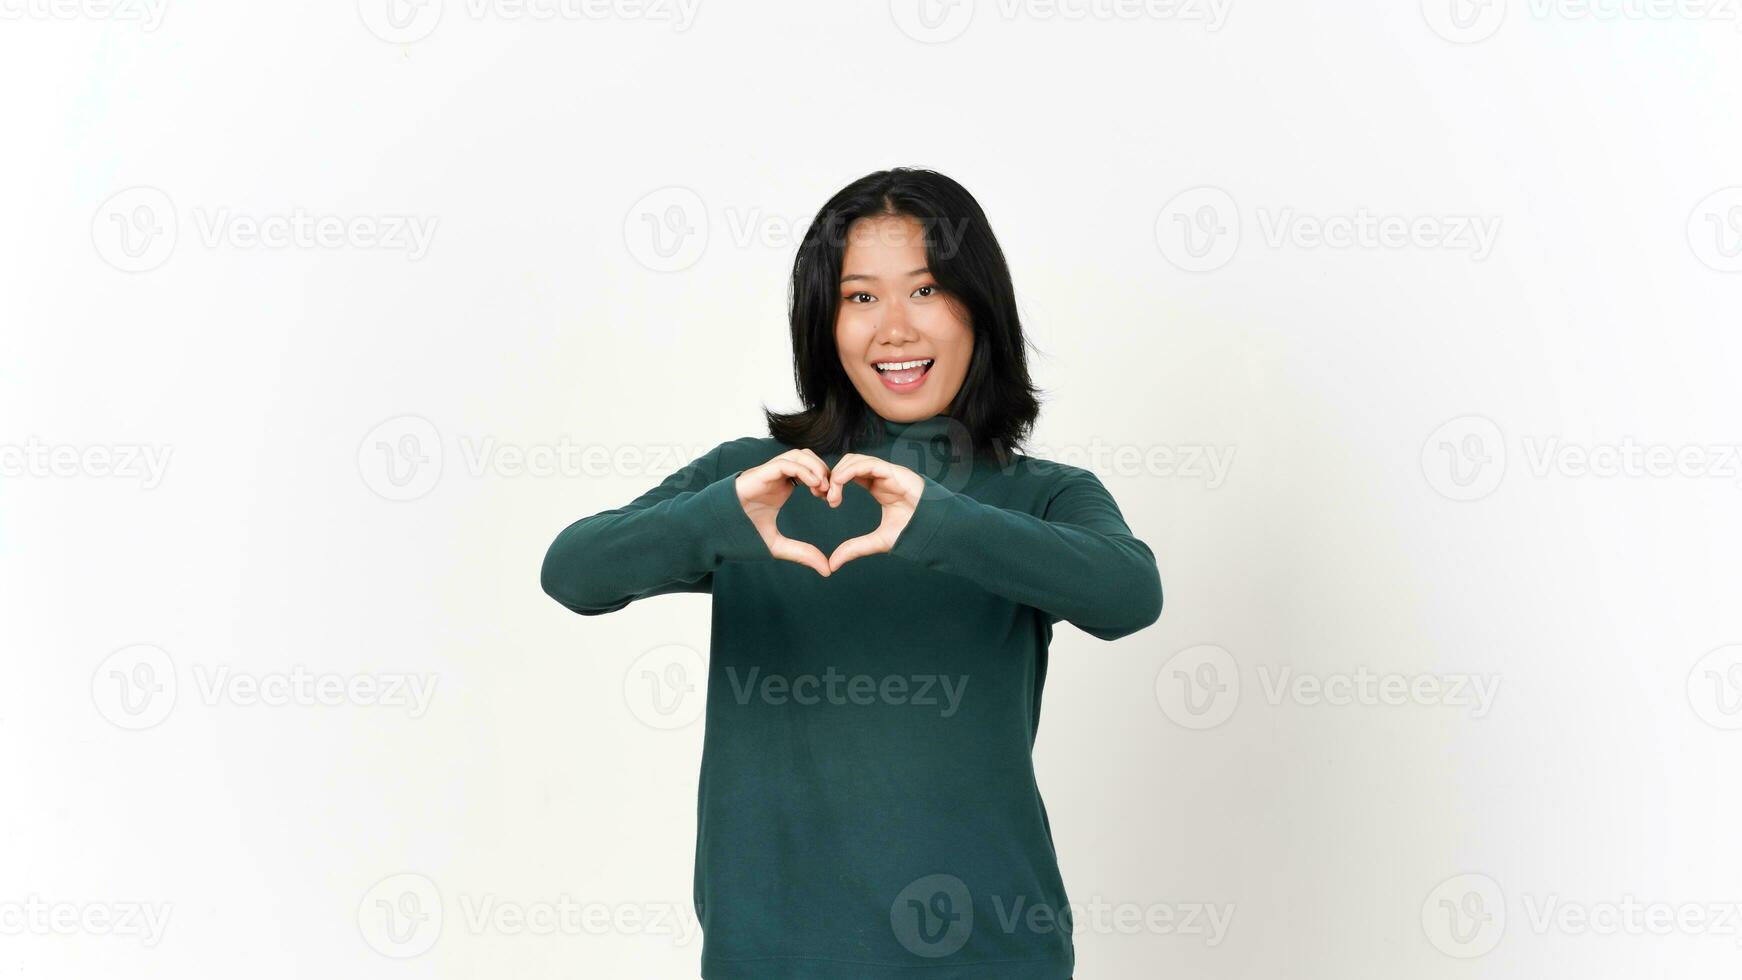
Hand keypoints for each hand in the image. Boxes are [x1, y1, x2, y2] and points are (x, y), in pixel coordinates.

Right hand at [735, 449, 833, 576]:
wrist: (714, 530)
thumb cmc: (740, 533)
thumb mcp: (777, 545)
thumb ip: (801, 553)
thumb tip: (827, 570)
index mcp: (782, 486)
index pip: (810, 471)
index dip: (824, 481)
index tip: (831, 499)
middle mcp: (776, 476)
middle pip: (808, 457)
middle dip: (823, 471)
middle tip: (830, 492)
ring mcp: (768, 473)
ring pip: (798, 454)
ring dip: (814, 467)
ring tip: (822, 487)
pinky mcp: (760, 474)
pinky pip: (785, 463)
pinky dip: (803, 470)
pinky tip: (813, 485)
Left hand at [823, 454, 924, 573]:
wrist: (934, 531)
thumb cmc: (912, 533)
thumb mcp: (876, 541)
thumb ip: (855, 549)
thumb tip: (832, 563)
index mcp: (877, 486)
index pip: (849, 474)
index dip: (833, 482)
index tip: (822, 498)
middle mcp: (881, 476)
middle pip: (849, 462)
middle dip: (832, 476)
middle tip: (823, 496)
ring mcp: (888, 472)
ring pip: (855, 459)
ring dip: (838, 474)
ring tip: (832, 496)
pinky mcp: (894, 472)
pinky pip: (867, 463)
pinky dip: (848, 471)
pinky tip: (839, 486)